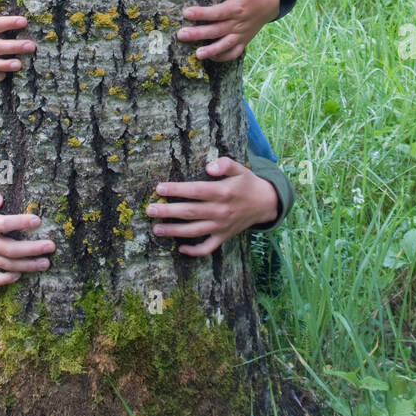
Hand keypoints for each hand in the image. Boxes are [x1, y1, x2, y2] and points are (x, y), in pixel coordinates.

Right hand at [0, 188, 55, 288]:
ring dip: (27, 266)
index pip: (4, 225)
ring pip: (6, 265)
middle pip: (10, 249)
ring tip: (46, 263)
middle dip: (32, 249)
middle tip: (51, 246)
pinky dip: (6, 280)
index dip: (21, 223)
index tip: (38, 220)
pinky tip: (20, 274)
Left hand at [146, 157, 278, 256]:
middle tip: (149, 210)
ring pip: (194, 231)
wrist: (265, 203)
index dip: (176, 190)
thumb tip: (209, 167)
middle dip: (167, 211)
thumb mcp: (240, 168)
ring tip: (156, 229)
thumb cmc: (247, 183)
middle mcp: (221, 211)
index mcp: (223, 192)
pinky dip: (194, 251)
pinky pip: (208, 248)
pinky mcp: (224, 237)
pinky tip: (180, 249)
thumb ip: (225, 164)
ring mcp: (221, 226)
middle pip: (190, 212)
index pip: (195, 191)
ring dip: (174, 231)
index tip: (159, 188)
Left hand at [176, 0, 279, 60]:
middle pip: (216, 30)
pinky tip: (210, 57)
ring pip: (225, 45)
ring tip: (197, 54)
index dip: (201, 13)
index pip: (216, 13)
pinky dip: (223, 57)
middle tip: (181, 35)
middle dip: (198, 34)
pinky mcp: (243, 41)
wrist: (270, 3)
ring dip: (211, 51)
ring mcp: (241, 35)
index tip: (186, 13)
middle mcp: (238, 24)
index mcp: (236, 8)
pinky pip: (234, 53)